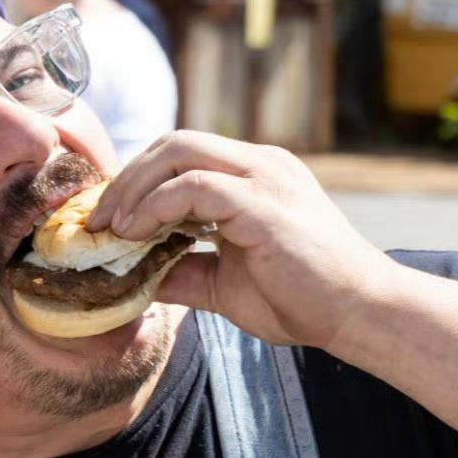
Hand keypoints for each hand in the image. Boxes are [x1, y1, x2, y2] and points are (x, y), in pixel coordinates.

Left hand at [92, 133, 395, 351]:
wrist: (359, 314)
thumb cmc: (303, 299)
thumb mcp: (226, 284)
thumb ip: (182, 271)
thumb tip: (129, 276)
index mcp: (256, 174)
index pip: (183, 154)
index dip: (138, 180)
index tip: (107, 218)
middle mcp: (261, 164)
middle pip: (174, 143)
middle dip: (127, 178)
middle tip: (98, 220)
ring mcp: (265, 178)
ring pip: (179, 153)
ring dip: (133, 189)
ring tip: (110, 228)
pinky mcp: (264, 204)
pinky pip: (195, 186)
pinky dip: (156, 206)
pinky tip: (137, 234)